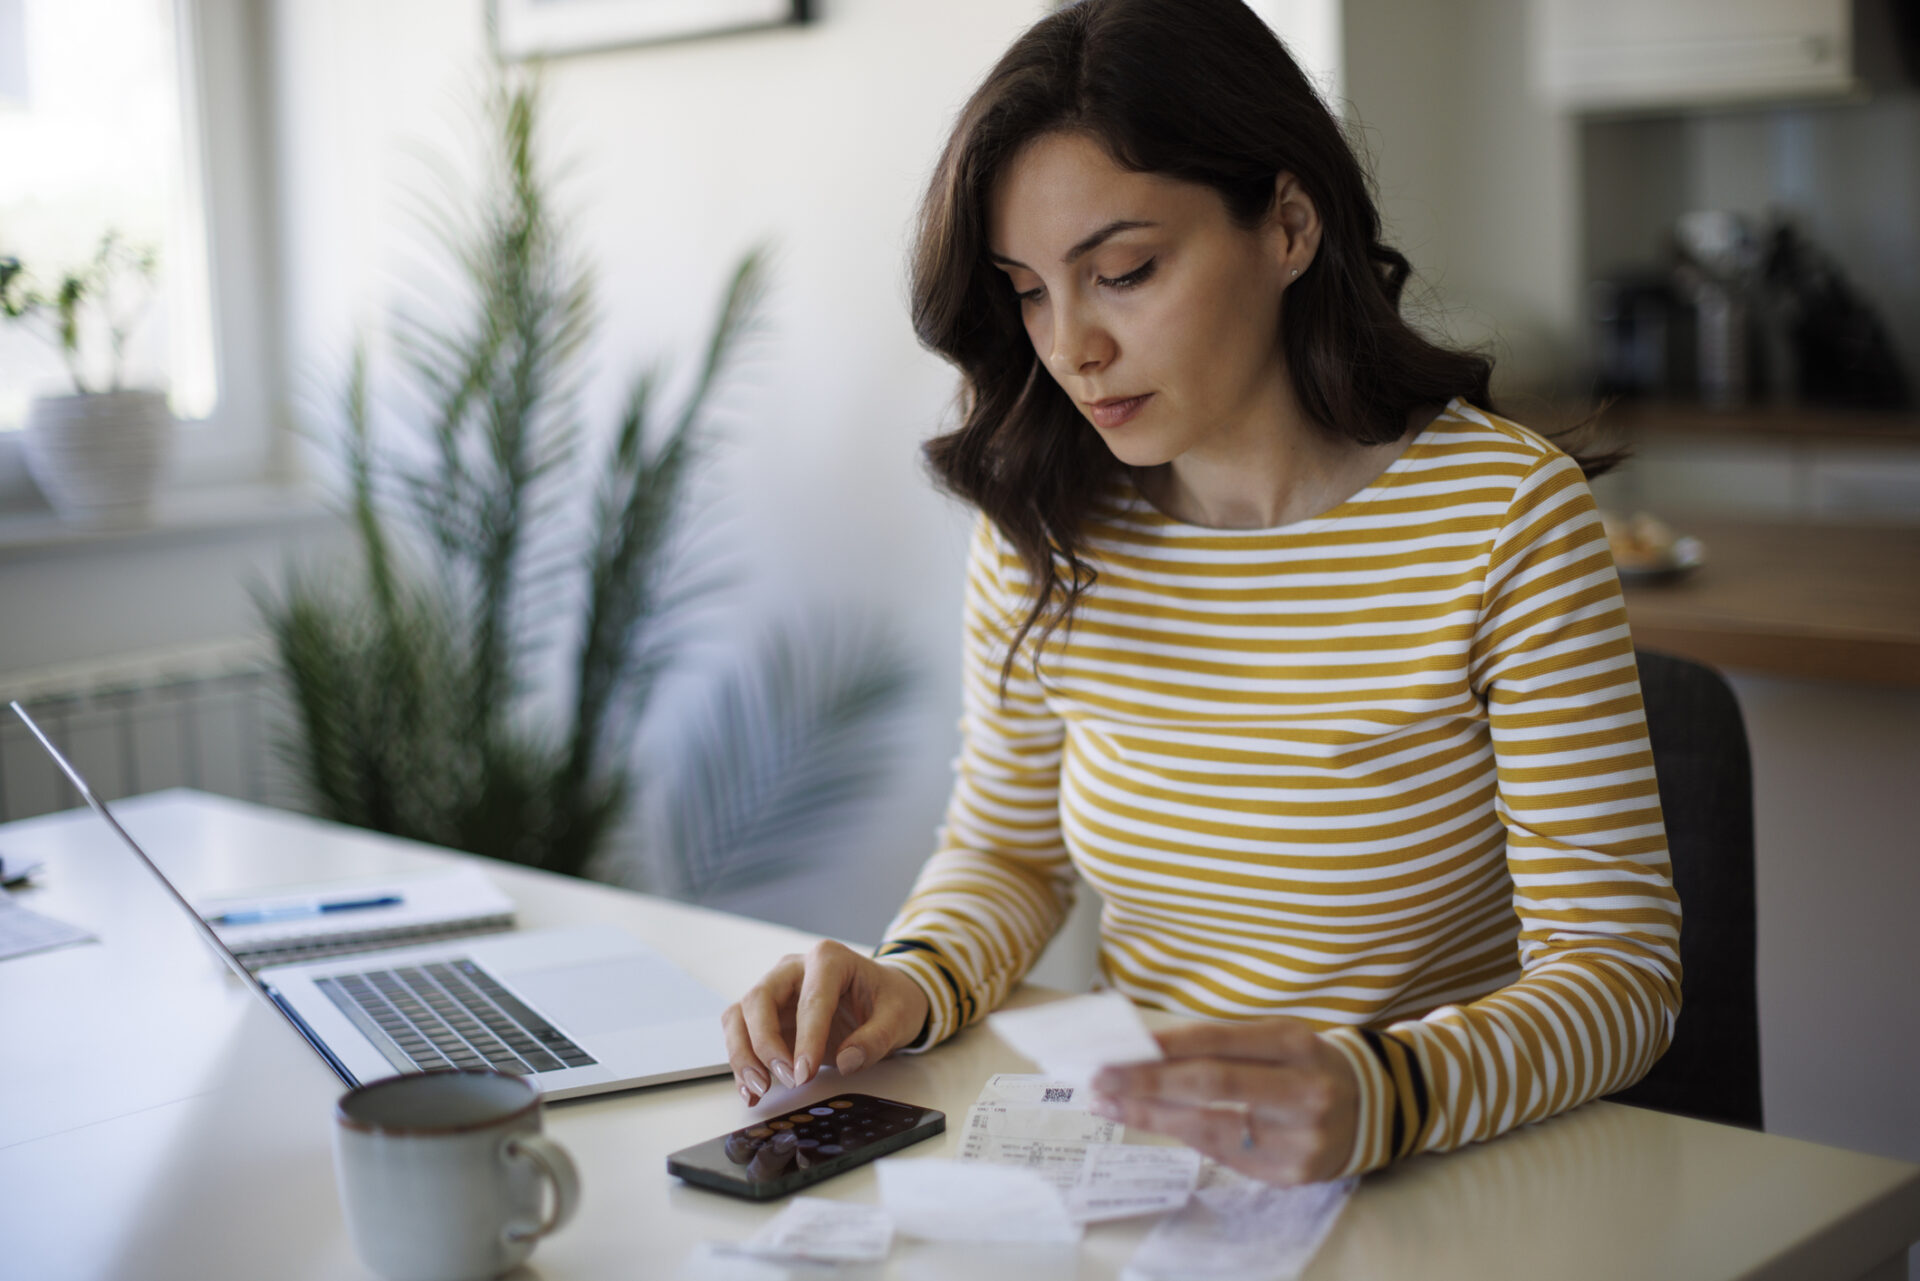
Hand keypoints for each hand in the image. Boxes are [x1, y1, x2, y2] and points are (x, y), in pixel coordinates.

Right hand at [721, 940, 930, 1105]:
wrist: (883, 998)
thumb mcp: (899, 1017)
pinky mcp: (767, 1014)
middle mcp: (793, 969)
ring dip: (743, 1054)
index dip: (806, 1037)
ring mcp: (776, 989)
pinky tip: (751, 1091)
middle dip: (765, 1044)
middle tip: (787, 1080)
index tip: (805, 1073)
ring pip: (740, 1016)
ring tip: (760, 1090)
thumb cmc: (889, 1000)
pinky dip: (741, 1062)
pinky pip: (741, 1033)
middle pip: (760, 999)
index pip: (811, 998)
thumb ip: (876, 1038)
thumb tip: (847, 1061)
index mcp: (828, 959)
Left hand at [1089, 1016, 1358, 1184]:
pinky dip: (1184, 1135)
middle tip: (1100, 1080)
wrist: (1372, 1109)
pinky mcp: (1293, 1174)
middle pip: (1213, 1084)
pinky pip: (1225, 1155)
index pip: (1219, 1041)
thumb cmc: (1306, 1064)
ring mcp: (1302, 1138)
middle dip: (1148, 1083)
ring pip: (1212, 1127)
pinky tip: (1153, 1122)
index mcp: (1297, 1043)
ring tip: (1111, 1104)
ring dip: (1152, 1116)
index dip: (1164, 1047)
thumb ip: (1220, 1043)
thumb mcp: (1276, 1039)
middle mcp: (1304, 1090)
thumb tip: (1144, 1050)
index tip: (1117, 1049)